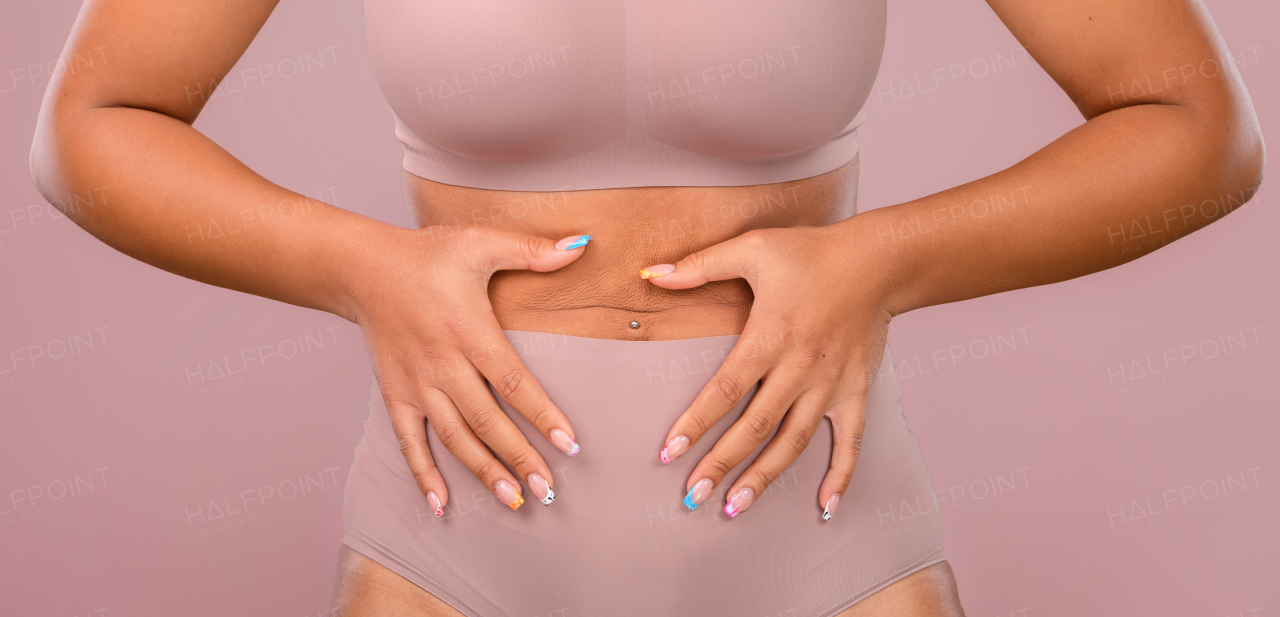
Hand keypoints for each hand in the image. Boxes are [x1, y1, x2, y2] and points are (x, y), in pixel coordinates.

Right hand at [348, 224, 592, 514]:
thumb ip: (531, 250)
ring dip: (483, 472)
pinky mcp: (395, 394)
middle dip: (519, 457)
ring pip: (453, 438)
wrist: (362, 267)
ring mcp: (416, 384)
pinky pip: (409, 442)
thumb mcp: (480, 243)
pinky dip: (423, 475)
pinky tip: (441, 506)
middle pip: (486, 421)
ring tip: (513, 501)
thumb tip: (581, 244)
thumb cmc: (427, 255)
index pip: (512, 383)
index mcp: (469, 331)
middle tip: (548, 489)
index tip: (570, 444)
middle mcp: (442, 364)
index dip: (542, 415)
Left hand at [641, 222, 894, 519]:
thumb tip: (651, 275)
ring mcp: (831, 384)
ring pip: (794, 442)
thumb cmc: (810, 252)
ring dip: (764, 478)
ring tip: (734, 508)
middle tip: (692, 497)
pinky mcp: (856, 391)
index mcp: (771, 335)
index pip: (726, 390)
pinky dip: (840, 476)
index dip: (695, 423)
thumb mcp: (752, 248)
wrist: (878, 260)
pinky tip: (825, 507)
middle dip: (721, 464)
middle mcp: (800, 367)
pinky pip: (851, 441)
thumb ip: (700, 265)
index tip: (668, 453)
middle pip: (755, 427)